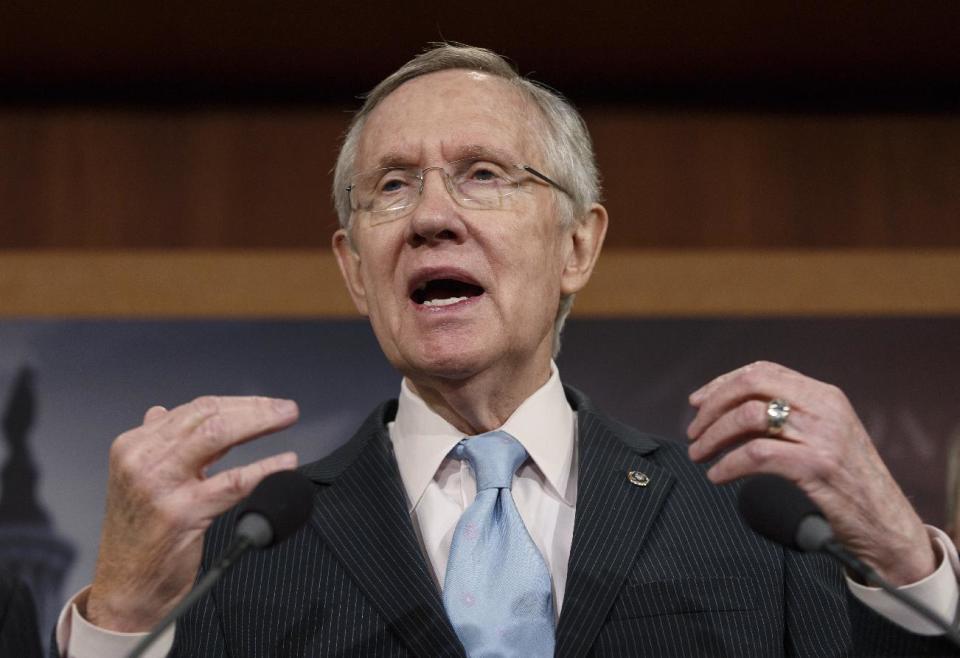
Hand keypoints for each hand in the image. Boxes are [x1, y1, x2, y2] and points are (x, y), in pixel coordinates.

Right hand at [85, 396, 299, 631]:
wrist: (126, 590)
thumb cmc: (139, 536)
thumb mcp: (141, 481)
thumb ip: (160, 447)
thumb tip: (165, 411)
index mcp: (134, 446)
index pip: (195, 409)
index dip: (238, 404)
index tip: (266, 405)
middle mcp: (142, 459)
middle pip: (208, 416)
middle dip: (254, 408)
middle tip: (286, 409)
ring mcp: (159, 485)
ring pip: (218, 437)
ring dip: (259, 423)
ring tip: (286, 421)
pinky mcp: (181, 513)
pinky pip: (232, 482)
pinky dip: (264, 468)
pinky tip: (286, 463)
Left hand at [686, 361, 935, 585]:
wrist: (887, 525)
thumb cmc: (847, 484)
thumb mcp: (822, 438)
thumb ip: (784, 419)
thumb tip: (725, 414)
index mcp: (825, 395)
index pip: (762, 371)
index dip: (722, 384)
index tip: (697, 403)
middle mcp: (824, 408)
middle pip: (750, 386)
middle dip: (712, 407)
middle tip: (693, 432)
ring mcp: (822, 436)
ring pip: (748, 418)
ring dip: (713, 436)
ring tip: (699, 455)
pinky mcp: (817, 467)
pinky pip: (756, 456)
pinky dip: (727, 464)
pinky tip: (717, 476)